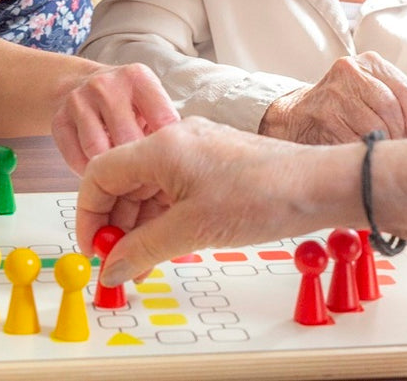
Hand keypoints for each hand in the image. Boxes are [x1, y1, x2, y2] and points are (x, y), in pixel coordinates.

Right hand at [50, 62, 179, 174]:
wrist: (78, 84)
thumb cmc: (123, 102)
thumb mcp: (149, 103)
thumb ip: (163, 126)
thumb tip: (178, 161)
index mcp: (137, 77)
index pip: (162, 120)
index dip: (168, 151)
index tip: (169, 168)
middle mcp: (106, 84)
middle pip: (128, 139)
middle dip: (139, 166)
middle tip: (146, 184)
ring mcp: (79, 99)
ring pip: (98, 151)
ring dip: (111, 170)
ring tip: (122, 178)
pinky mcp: (59, 119)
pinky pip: (75, 159)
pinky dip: (88, 171)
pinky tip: (99, 168)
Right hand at [75, 116, 357, 286]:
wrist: (318, 185)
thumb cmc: (263, 195)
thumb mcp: (193, 229)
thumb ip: (143, 247)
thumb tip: (112, 265)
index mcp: (160, 146)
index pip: (100, 172)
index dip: (89, 213)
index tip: (93, 248)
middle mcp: (173, 140)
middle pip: (122, 179)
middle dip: (114, 222)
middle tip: (116, 262)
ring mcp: (193, 150)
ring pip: (147, 187)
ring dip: (138, 224)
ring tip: (141, 264)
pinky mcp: (211, 162)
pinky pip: (171, 189)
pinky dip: (162, 217)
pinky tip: (164, 245)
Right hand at [259, 52, 406, 142]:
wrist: (297, 115)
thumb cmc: (342, 107)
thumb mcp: (372, 96)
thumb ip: (402, 107)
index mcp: (368, 62)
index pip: (405, 91)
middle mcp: (350, 71)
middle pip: (392, 109)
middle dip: (403, 136)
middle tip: (404, 152)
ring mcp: (334, 93)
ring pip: (375, 126)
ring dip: (384, 146)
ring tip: (384, 154)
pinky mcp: (324, 116)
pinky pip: (355, 141)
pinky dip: (364, 153)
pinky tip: (363, 155)